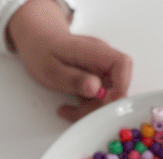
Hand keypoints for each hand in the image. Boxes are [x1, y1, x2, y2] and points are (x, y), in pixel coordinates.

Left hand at [7, 0, 131, 121]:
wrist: (37, 40)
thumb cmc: (41, 51)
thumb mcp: (50, 68)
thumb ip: (73, 79)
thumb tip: (96, 88)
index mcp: (93, 50)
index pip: (122, 64)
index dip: (121, 85)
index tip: (107, 101)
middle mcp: (103, 58)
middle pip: (117, 86)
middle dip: (102, 105)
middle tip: (78, 113)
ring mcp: (102, 69)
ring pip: (110, 96)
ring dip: (93, 109)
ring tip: (70, 111)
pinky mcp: (100, 79)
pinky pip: (102, 96)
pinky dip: (90, 106)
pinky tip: (73, 107)